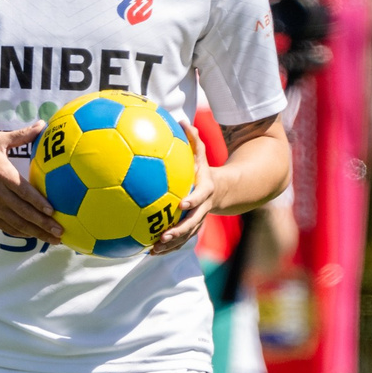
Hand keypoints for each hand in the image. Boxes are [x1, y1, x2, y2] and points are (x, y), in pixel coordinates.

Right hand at [0, 124, 65, 245]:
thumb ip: (21, 135)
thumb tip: (42, 124)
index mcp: (2, 175)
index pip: (22, 191)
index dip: (38, 202)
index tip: (52, 210)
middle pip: (24, 212)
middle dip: (43, 223)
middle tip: (61, 232)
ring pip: (18, 224)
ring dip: (37, 233)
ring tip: (54, 240)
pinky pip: (8, 228)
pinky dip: (22, 233)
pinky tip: (35, 236)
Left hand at [146, 142, 213, 256]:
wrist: (222, 192)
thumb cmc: (204, 170)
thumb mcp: (202, 155)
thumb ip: (194, 140)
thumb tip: (182, 120)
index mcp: (205, 191)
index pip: (199, 197)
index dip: (192, 200)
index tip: (181, 203)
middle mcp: (202, 209)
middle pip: (192, 223)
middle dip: (178, 231)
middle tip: (163, 236)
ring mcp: (197, 221)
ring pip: (185, 236)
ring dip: (171, 245)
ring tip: (153, 251)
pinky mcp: (191, 228)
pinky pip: (180, 241)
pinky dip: (167, 248)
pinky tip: (149, 252)